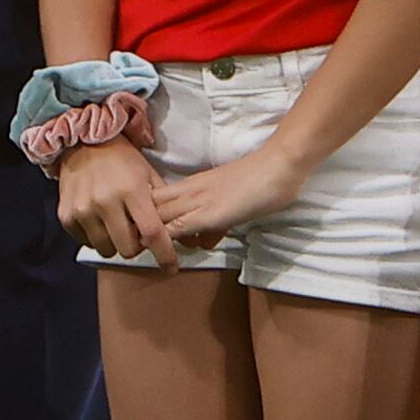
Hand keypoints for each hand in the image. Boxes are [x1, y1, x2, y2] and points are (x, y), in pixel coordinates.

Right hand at [56, 140, 177, 262]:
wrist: (82, 141)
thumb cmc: (120, 158)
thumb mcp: (147, 173)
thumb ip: (161, 203)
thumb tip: (176, 230)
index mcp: (132, 190)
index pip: (152, 232)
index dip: (164, 254)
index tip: (171, 266)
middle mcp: (106, 201)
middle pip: (127, 249)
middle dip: (136, 246)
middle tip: (136, 233)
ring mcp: (84, 209)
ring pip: (106, 250)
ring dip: (114, 243)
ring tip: (116, 225)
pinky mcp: (67, 215)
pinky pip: (86, 242)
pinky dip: (95, 237)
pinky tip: (99, 220)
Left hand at [150, 145, 296, 251]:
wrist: (278, 165)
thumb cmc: (262, 178)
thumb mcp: (228, 198)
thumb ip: (212, 217)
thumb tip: (203, 237)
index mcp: (192, 183)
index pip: (154, 197)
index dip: (144, 214)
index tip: (143, 232)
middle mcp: (189, 190)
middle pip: (148, 207)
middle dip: (141, 227)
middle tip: (144, 248)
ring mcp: (196, 201)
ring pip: (157, 216)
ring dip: (150, 236)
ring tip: (155, 254)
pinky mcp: (207, 215)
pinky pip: (176, 228)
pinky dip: (166, 241)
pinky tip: (165, 254)